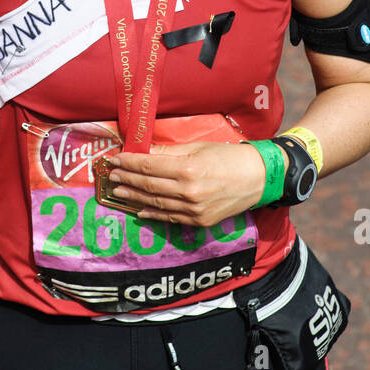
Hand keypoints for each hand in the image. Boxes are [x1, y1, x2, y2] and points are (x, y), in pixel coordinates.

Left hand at [105, 141, 287, 226]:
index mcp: (188, 169)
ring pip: (156, 203)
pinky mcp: (200, 220)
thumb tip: (145, 150)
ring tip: (119, 191)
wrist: (258, 179)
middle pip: (149, 185)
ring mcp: (194, 209)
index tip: (115, 159)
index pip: (149, 165)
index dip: (129, 162)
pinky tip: (139, 210)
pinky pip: (170, 217)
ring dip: (135, 197)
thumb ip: (170, 152)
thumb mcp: (198, 148)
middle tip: (112, 175)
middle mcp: (189, 191)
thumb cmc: (228, 158)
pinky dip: (153, 214)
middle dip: (127, 178)